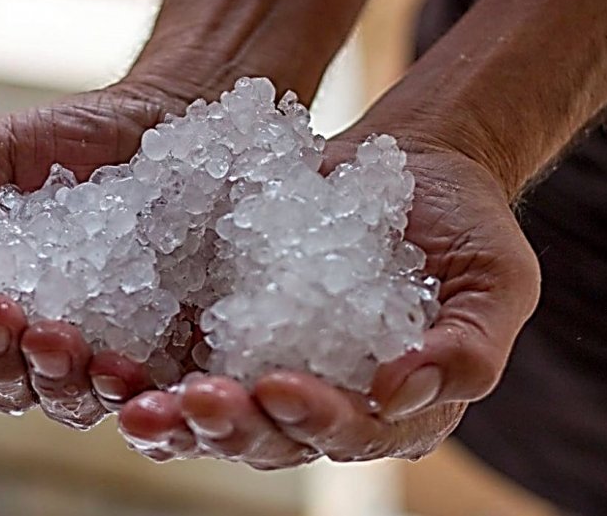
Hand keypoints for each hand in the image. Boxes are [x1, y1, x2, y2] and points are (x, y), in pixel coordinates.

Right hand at [0, 80, 187, 428]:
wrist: (155, 118)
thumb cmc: (66, 136)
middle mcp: (40, 335)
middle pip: (1, 384)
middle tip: (0, 313)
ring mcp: (101, 348)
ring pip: (64, 400)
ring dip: (51, 377)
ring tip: (57, 337)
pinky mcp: (162, 348)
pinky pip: (140, 388)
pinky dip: (122, 387)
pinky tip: (117, 364)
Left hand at [116, 135, 540, 466]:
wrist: (412, 169)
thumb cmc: (468, 226)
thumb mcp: (495, 281)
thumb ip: (468, 347)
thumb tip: (400, 393)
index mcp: (398, 409)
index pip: (354, 432)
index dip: (318, 418)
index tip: (281, 386)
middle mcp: (330, 402)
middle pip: (275, 438)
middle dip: (232, 425)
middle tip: (193, 403)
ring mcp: (275, 367)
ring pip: (219, 413)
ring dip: (175, 416)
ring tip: (134, 401)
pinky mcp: (233, 330)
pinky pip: (186, 359)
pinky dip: (149, 365)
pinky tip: (110, 353)